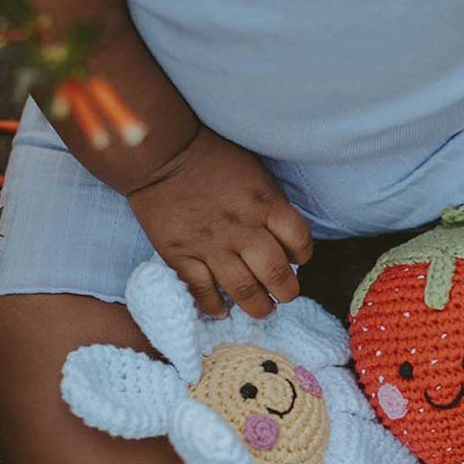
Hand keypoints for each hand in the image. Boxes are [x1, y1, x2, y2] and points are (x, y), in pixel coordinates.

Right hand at [128, 127, 312, 317]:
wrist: (161, 153)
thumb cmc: (211, 157)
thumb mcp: (254, 172)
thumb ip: (269, 203)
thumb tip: (280, 235)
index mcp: (264, 204)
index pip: (299, 241)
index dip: (302, 255)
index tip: (295, 259)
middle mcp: (243, 229)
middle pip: (276, 273)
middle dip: (286, 291)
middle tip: (284, 294)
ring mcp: (211, 245)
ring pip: (243, 289)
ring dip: (258, 306)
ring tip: (261, 310)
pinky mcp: (181, 255)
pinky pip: (202, 292)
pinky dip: (214, 306)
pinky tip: (220, 309)